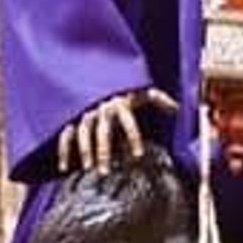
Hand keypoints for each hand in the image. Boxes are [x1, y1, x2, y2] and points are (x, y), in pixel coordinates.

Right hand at [57, 87, 178, 174]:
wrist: (95, 69)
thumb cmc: (122, 87)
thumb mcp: (141, 89)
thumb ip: (159, 99)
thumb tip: (177, 108)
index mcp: (120, 102)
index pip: (128, 121)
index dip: (133, 137)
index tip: (138, 156)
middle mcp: (101, 108)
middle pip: (102, 132)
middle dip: (103, 152)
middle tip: (105, 173)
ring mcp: (85, 112)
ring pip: (83, 134)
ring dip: (85, 152)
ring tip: (88, 169)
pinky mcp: (72, 117)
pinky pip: (66, 134)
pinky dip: (64, 151)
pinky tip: (64, 168)